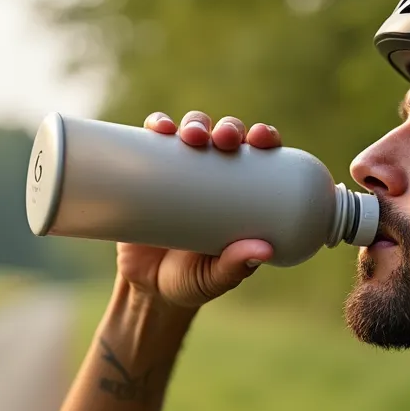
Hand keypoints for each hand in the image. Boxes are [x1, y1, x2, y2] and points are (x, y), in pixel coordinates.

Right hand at [115, 110, 281, 309]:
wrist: (145, 287)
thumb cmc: (189, 281)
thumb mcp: (213, 278)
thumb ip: (234, 268)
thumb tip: (263, 251)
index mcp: (241, 193)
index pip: (259, 155)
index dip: (264, 137)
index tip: (262, 138)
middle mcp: (213, 175)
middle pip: (226, 137)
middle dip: (228, 128)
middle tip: (224, 139)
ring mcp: (179, 171)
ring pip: (192, 132)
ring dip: (194, 123)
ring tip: (191, 135)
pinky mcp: (147, 172)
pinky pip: (152, 141)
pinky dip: (156, 126)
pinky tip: (159, 127)